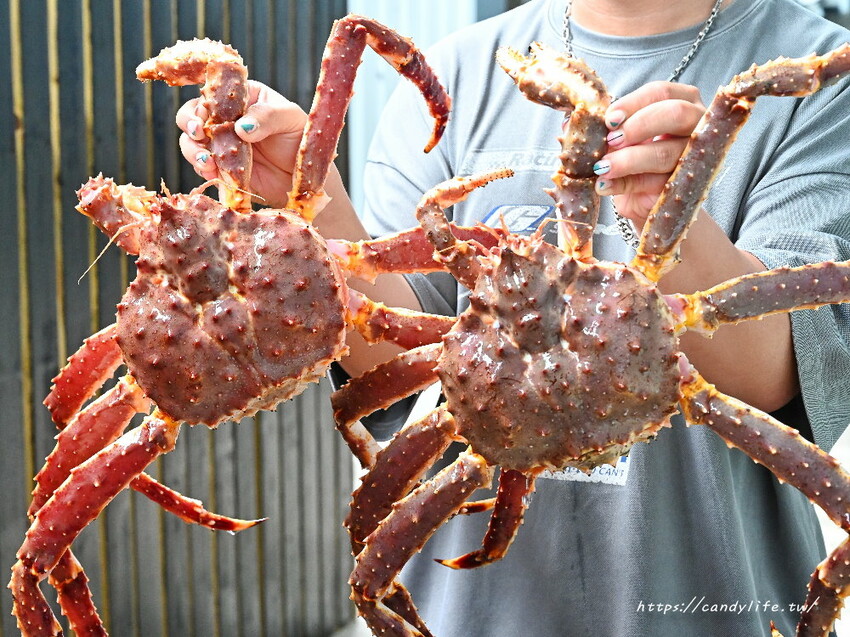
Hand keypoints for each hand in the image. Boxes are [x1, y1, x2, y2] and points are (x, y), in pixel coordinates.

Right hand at [176, 80, 308, 208]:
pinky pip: (204, 166)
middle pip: (193, 115)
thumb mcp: (289, 118)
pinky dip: (203, 169)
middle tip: (198, 135)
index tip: (204, 119)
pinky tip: (211, 173)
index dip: (202, 104)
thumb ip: (267, 117)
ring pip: (193, 142)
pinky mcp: (223, 167)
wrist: (305, 174)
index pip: (213, 93)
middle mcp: (227, 118)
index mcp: (242, 97)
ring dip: (193, 150)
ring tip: (206, 162)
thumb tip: (241, 128)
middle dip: (189, 124)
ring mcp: (222, 143)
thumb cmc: (300, 138)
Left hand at [592, 82, 705, 226]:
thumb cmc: (634, 159)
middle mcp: (695, 126)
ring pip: (665, 153)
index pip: (661, 92)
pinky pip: (655, 182)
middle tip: (612, 140)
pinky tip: (604, 185)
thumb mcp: (619, 138)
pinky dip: (624, 184)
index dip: (633, 103)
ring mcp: (694, 157)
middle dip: (638, 125)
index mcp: (682, 102)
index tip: (609, 118)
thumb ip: (603, 126)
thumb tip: (570, 120)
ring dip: (628, 159)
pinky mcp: (683, 187)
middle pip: (675, 114)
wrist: (643, 200)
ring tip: (601, 167)